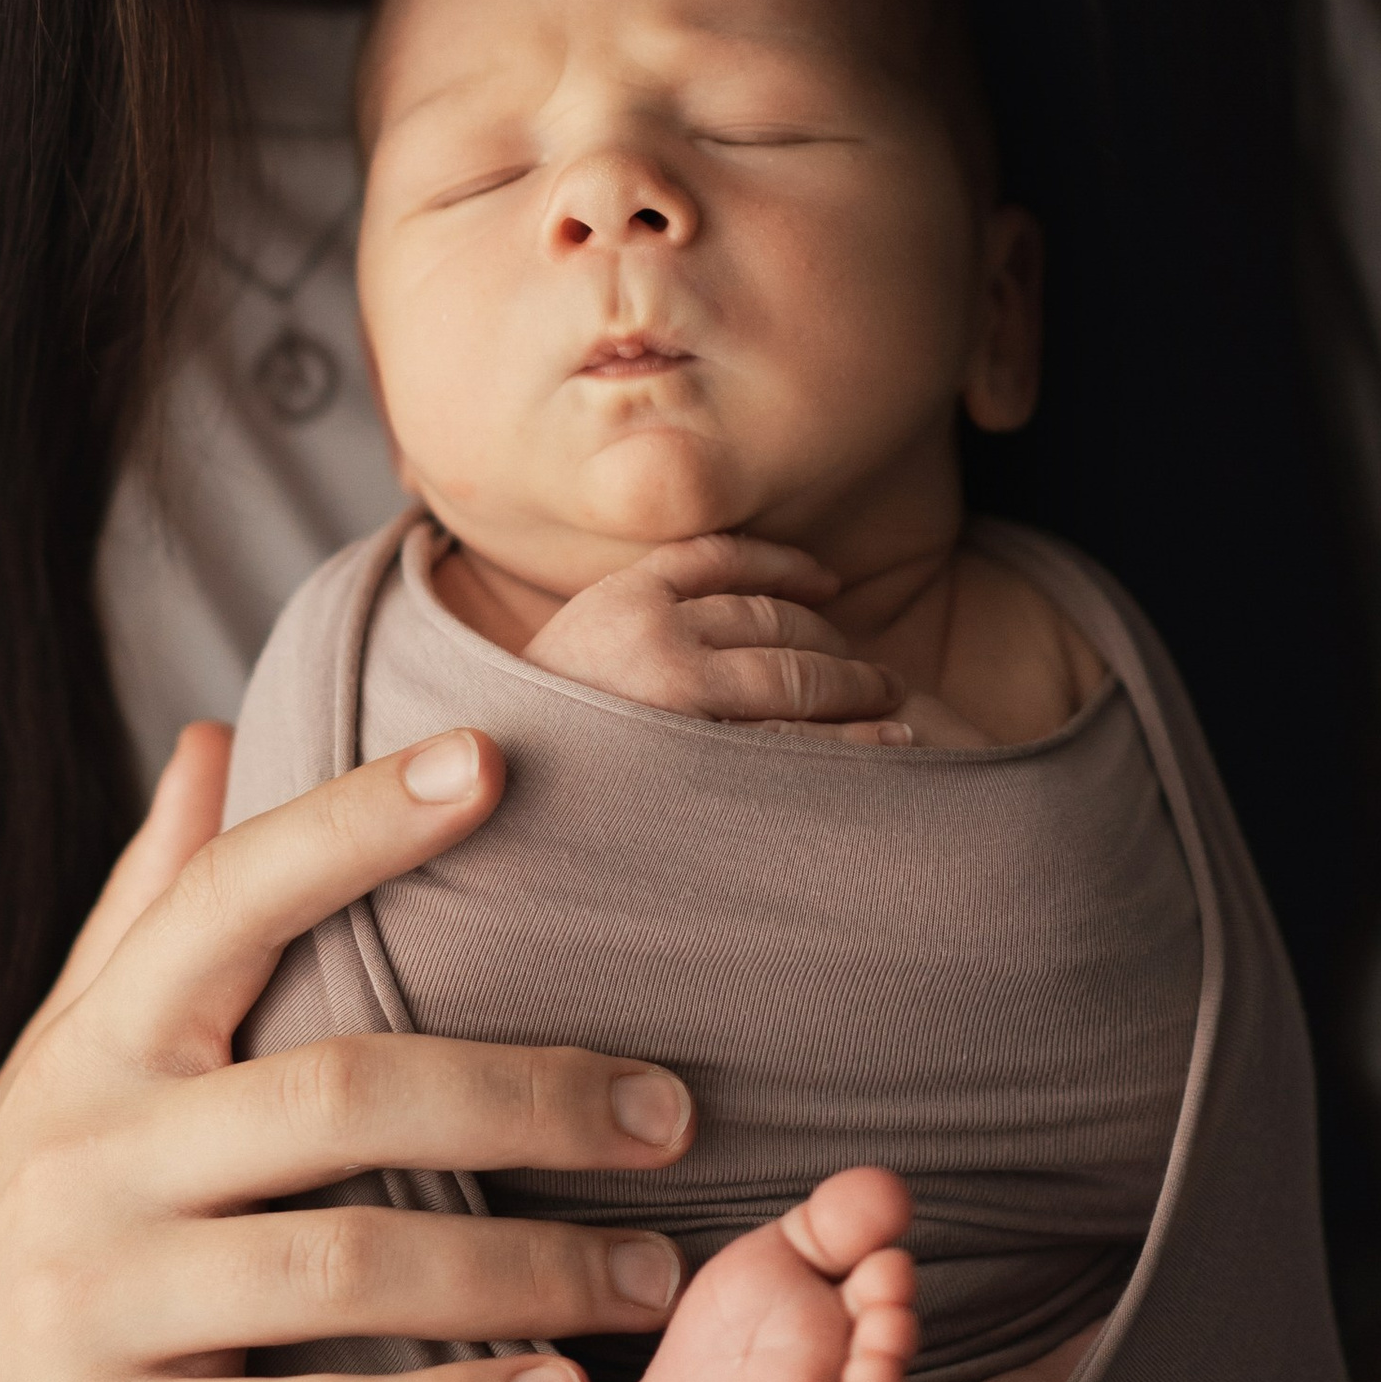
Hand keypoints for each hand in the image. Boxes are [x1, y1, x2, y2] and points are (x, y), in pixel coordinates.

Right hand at [0, 722, 696, 1381]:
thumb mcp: (56, 1067)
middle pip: (342, 1093)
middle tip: (668, 1111)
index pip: (231, 897)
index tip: (495, 763)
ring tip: (647, 1276)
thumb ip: (147, 909)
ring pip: (346, 1269)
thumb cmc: (0, 1244)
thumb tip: (219, 736)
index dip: (358, 822)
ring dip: (525, 1273)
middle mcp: (90, 1157)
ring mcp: (92, 1310)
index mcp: (98, 1047)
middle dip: (528, 1097)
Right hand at [522, 535, 909, 735]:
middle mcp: (650, 640)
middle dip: (831, 642)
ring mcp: (678, 705)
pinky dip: (851, 738)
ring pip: (793, 673)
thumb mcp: (567, 664)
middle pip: (770, 621)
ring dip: (853, 684)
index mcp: (616, 602)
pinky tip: (885, 741)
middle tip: (872, 670)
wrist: (491, 822)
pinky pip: (798, 743)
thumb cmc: (537, 755)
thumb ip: (630, 631)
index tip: (830, 583)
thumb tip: (716, 622)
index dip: (785, 565)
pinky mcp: (702, 772)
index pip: (721, 559)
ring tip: (889, 702)